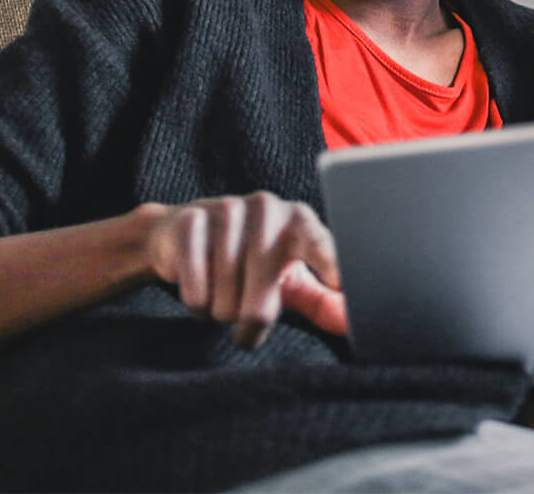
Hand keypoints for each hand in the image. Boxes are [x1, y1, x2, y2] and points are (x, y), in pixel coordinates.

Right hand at [141, 192, 348, 345]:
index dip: (330, 265)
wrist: (184, 234)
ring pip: (226, 302)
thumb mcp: (289, 278)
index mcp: (300, 222)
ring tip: (223, 290)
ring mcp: (228, 210)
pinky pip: (196, 292)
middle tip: (248, 320)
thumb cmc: (250, 262)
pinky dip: (197, 304)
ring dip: (221, 311)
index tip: (340, 283)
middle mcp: (268, 209)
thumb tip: (349, 324)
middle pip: (262, 303)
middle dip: (252, 323)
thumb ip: (322, 301)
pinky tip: (200, 285)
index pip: (320, 245)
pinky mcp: (192, 221)